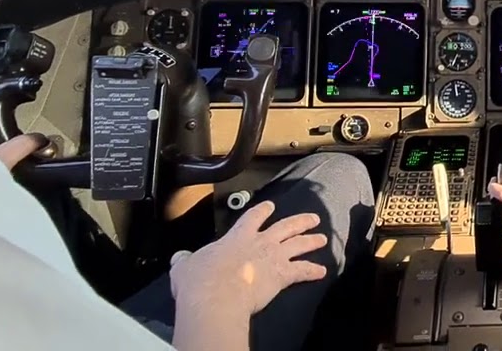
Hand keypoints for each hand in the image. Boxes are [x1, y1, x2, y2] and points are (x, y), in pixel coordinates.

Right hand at [169, 200, 327, 314]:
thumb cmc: (200, 281)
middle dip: (300, 221)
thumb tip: (180, 258)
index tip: (270, 206)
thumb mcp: (185, 266)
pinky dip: (313, 271)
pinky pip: (302, 271)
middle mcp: (260, 243)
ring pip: (298, 244)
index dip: (262, 210)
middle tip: (312, 218)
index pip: (253, 217)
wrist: (216, 295)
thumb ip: (185, 260)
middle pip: (285, 226)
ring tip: (321, 238)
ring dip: (311, 241)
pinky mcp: (282, 275)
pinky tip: (322, 272)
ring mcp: (273, 258)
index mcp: (237, 237)